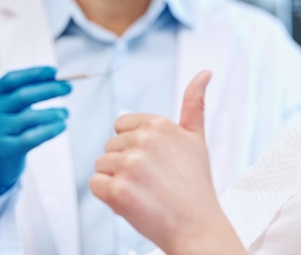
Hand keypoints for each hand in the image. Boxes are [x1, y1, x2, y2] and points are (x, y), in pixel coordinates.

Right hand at [0, 66, 71, 195]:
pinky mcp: (5, 150)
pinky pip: (33, 137)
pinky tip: (63, 125)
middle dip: (49, 89)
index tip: (54, 70)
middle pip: (22, 96)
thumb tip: (56, 78)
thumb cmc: (10, 128)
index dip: (33, 73)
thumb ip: (28, 93)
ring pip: (30, 117)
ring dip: (53, 112)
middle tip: (69, 87)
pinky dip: (51, 129)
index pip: (11, 79)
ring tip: (65, 113)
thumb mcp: (12, 109)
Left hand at [91, 71, 244, 254]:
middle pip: (110, 147)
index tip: (156, 163)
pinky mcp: (117, 190)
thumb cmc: (195, 186)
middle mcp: (144, 140)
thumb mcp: (197, 139)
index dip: (135, 147)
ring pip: (101, 165)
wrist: (197, 226)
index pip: (122, 126)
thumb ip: (195, 103)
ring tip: (145, 192)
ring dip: (117, 181)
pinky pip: (95, 184)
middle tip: (153, 181)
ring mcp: (130, 165)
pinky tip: (133, 202)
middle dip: (125, 165)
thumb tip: (205, 73)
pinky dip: (108, 197)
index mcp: (159, 124)